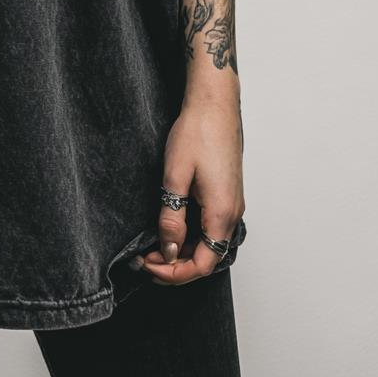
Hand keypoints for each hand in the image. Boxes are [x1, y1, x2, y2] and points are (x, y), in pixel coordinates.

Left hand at [138, 95, 244, 285]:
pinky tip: (171, 227)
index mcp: (222, 213)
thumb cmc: (197, 132)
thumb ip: (172, 217)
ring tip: (153, 245)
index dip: (174, 273)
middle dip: (175, 265)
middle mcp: (233, 213)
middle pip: (207, 258)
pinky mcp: (227, 194)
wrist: (214, 104)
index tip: (148, 265)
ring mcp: (232, 203)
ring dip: (183, 250)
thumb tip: (169, 250)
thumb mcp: (175, 176)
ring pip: (209, 243)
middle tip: (144, 258)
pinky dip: (191, 235)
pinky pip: (211, 226)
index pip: (202, 264)